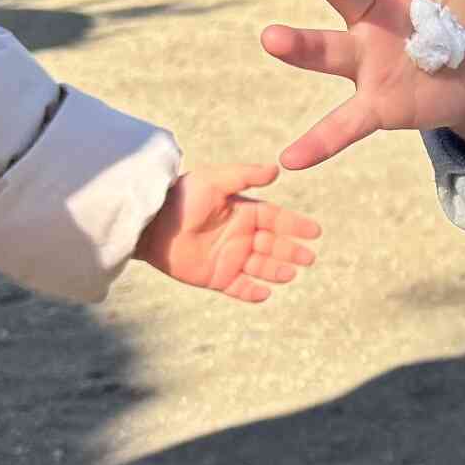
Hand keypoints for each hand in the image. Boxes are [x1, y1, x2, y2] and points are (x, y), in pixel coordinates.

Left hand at [132, 162, 320, 303]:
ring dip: (277, 271)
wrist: (150, 224)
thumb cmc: (181, 197)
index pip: (276, 219)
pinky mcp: (215, 277)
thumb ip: (245, 175)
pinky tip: (266, 293)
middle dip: (292, 251)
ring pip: (261, 267)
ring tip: (290, 273)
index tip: (315, 232)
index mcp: (243, 212)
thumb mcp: (213, 180)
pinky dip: (253, 292)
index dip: (296, 225)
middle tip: (309, 258)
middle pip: (274, 245)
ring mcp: (229, 258)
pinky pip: (239, 288)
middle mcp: (240, 235)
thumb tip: (277, 170)